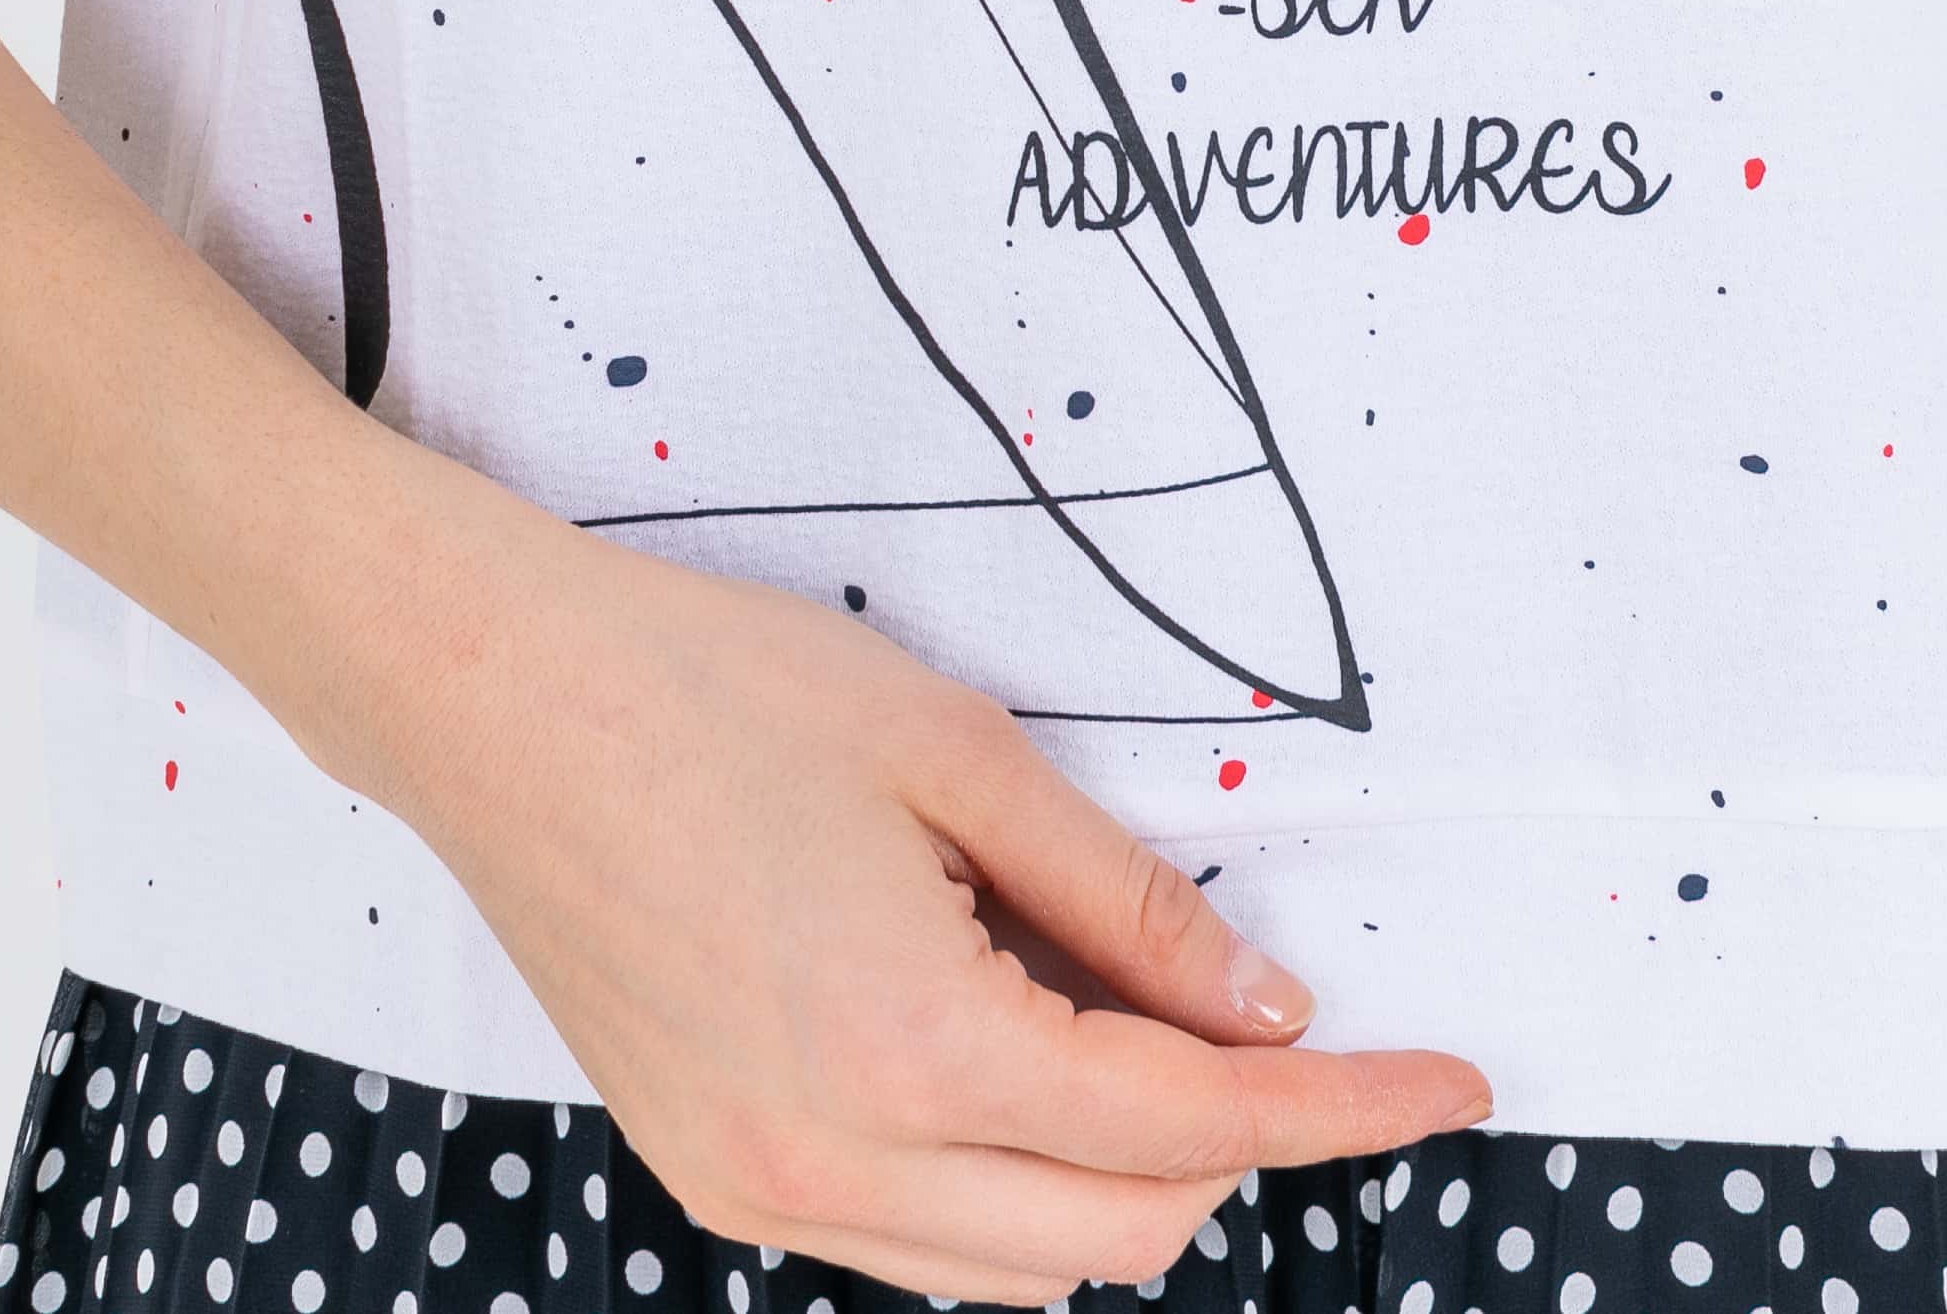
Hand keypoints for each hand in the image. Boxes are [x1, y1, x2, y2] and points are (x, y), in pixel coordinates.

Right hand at [354, 473, 1492, 1302]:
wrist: (492, 703)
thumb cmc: (711, 691)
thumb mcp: (957, 757)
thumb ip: (1129, 906)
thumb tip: (1263, 1016)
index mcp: (913, 1051)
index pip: (1192, 1132)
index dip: (1344, 1111)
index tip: (1454, 1085)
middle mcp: (835, 1167)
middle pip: (1123, 1237)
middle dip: (1238, 1150)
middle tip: (1283, 1022)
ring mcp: (762, 1193)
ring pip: (1021, 1273)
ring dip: (1121, 1177)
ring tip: (1134, 1015)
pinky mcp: (717, 1178)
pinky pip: (918, 1248)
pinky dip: (1009, 1185)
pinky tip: (1015, 1046)